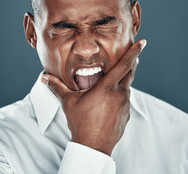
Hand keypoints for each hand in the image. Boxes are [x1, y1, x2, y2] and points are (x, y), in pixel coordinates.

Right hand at [41, 39, 146, 155]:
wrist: (93, 146)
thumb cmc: (81, 123)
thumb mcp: (68, 102)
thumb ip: (57, 87)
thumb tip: (45, 78)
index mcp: (107, 87)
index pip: (124, 64)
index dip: (134, 51)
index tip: (142, 42)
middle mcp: (119, 94)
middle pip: (130, 73)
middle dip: (133, 61)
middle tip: (134, 54)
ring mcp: (125, 104)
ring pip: (127, 87)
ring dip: (123, 80)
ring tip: (114, 80)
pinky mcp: (126, 114)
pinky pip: (125, 100)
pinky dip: (120, 95)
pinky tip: (110, 100)